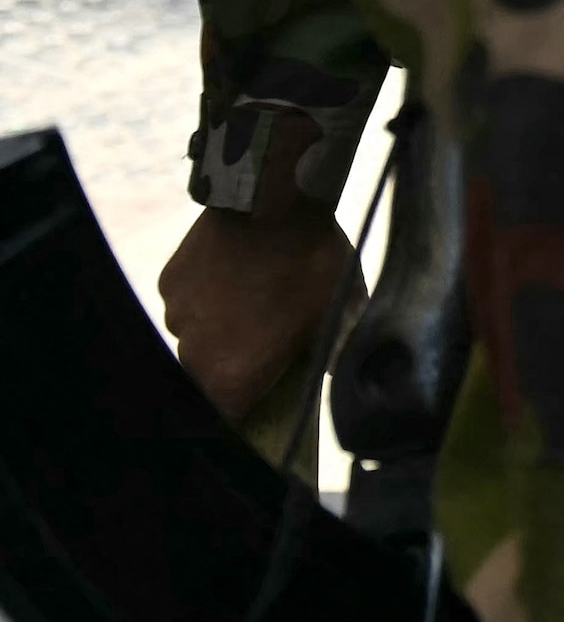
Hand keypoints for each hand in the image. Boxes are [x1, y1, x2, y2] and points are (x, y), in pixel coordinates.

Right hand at [158, 200, 353, 434]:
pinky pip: (187, 302)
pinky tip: (237, 275)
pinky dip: (208, 298)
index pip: (227, 420)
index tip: (261, 409)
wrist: (272, 201)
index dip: (244, 419)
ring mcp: (175, 315)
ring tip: (256, 301)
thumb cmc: (312, 265)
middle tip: (267, 344)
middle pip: (208, 380)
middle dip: (235, 369)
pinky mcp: (168, 282)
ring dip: (221, 330)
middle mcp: (193, 353)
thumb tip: (330, 374)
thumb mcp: (338, 315)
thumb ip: (330, 356)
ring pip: (195, 337)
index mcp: (232, 376)